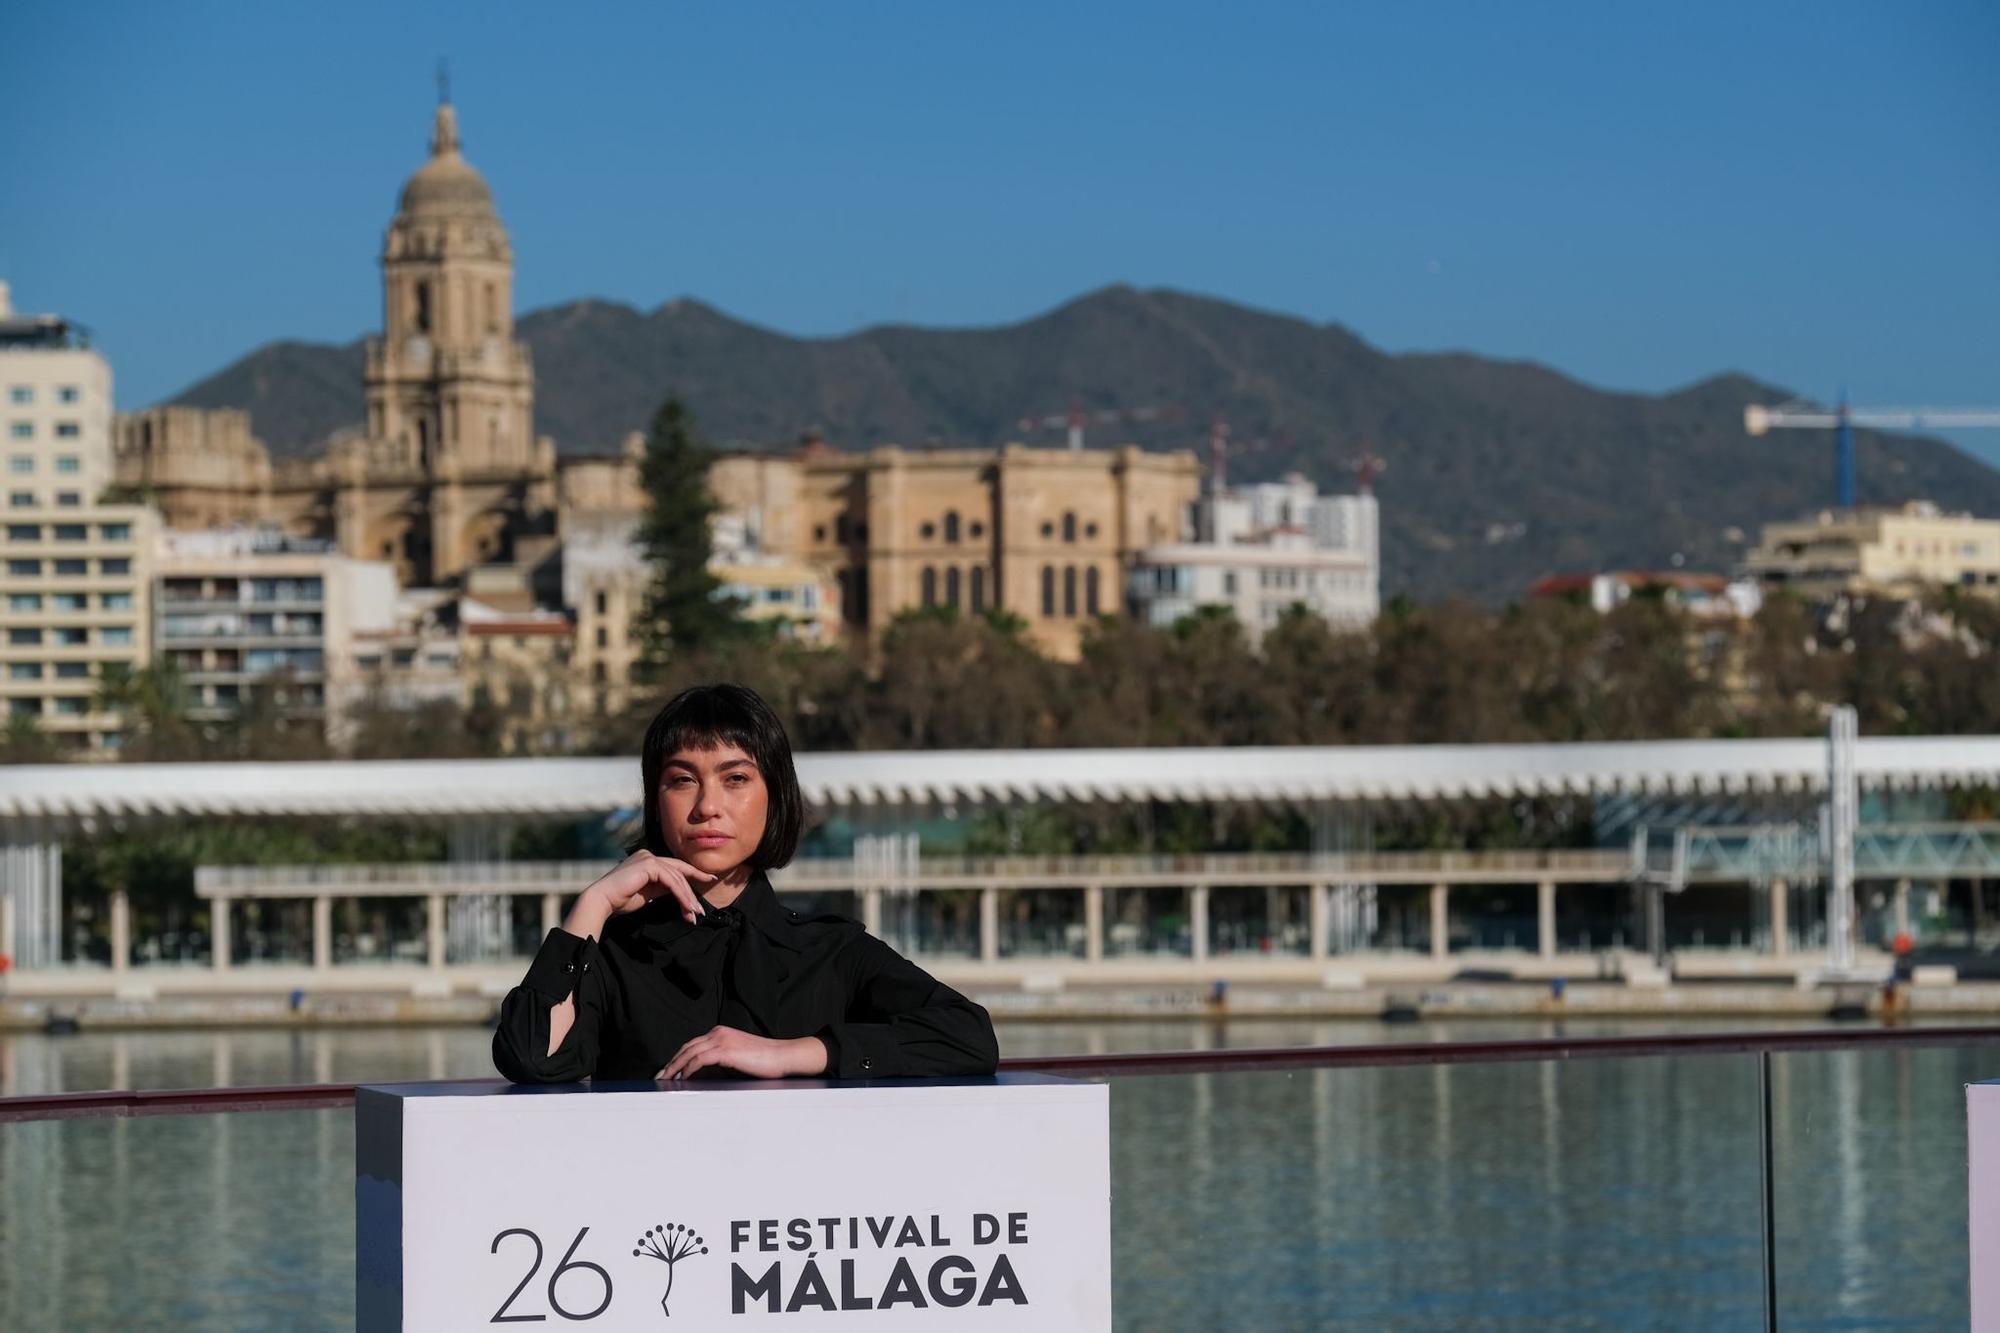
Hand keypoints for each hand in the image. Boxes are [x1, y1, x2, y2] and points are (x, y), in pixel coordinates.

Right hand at [581, 850, 715, 926]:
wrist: (602, 901)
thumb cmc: (621, 899)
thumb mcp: (648, 892)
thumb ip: (663, 887)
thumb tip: (681, 891)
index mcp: (647, 859)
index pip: (675, 867)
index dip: (694, 873)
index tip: (709, 879)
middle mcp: (648, 855)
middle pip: (678, 872)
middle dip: (691, 892)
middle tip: (700, 910)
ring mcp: (648, 858)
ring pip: (677, 877)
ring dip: (687, 898)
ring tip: (694, 914)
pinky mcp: (648, 865)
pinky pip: (671, 881)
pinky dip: (681, 895)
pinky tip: (686, 907)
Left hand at [657, 1026, 827, 1080]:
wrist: (784, 1056)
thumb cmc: (766, 1060)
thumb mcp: (739, 1058)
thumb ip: (721, 1061)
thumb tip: (703, 1075)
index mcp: (721, 1032)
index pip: (692, 1044)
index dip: (678, 1058)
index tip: (669, 1071)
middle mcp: (719, 1032)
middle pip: (687, 1047)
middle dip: (671, 1063)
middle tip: (660, 1077)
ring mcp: (722, 1040)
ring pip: (689, 1053)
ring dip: (675, 1067)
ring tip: (666, 1080)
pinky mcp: (725, 1050)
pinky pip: (699, 1060)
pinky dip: (688, 1070)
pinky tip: (683, 1080)